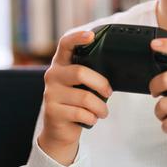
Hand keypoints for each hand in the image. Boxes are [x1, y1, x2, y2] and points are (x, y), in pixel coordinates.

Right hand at [38, 30, 112, 165]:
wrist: (59, 130)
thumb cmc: (75, 103)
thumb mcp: (81, 85)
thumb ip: (90, 74)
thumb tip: (117, 69)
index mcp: (61, 64)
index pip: (65, 44)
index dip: (77, 38)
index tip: (91, 35)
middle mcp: (52, 75)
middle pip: (80, 72)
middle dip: (101, 84)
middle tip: (109, 92)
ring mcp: (50, 93)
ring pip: (84, 97)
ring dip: (100, 107)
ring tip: (102, 112)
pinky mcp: (52, 111)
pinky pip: (81, 113)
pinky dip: (92, 118)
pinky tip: (91, 119)